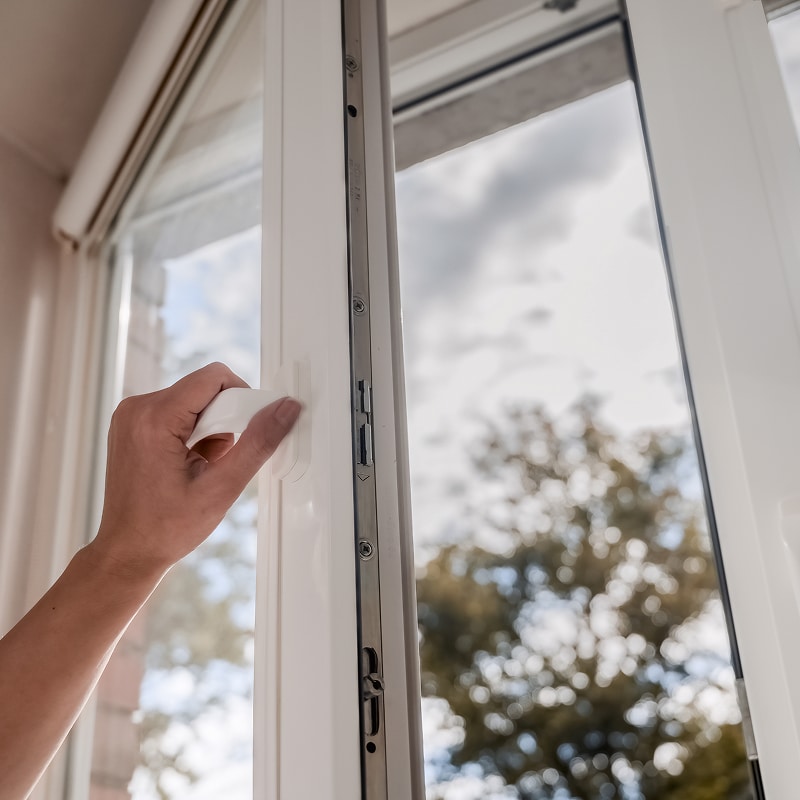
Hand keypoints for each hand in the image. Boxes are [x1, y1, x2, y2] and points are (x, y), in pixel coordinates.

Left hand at [89, 362, 300, 582]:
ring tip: (201, 468)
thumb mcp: (222, 487)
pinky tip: (189, 464)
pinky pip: (178, 410)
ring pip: (194, 400)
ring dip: (210, 430)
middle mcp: (136, 408)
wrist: (128, 551)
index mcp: (153, 419)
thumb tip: (285, 409)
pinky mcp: (133, 423)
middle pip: (204, 389)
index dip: (242, 400)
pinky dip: (194, 433)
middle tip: (220, 461)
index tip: (246, 433)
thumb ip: (258, 443)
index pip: (214, 377)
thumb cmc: (165, 528)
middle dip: (224, 421)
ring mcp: (131, 415)